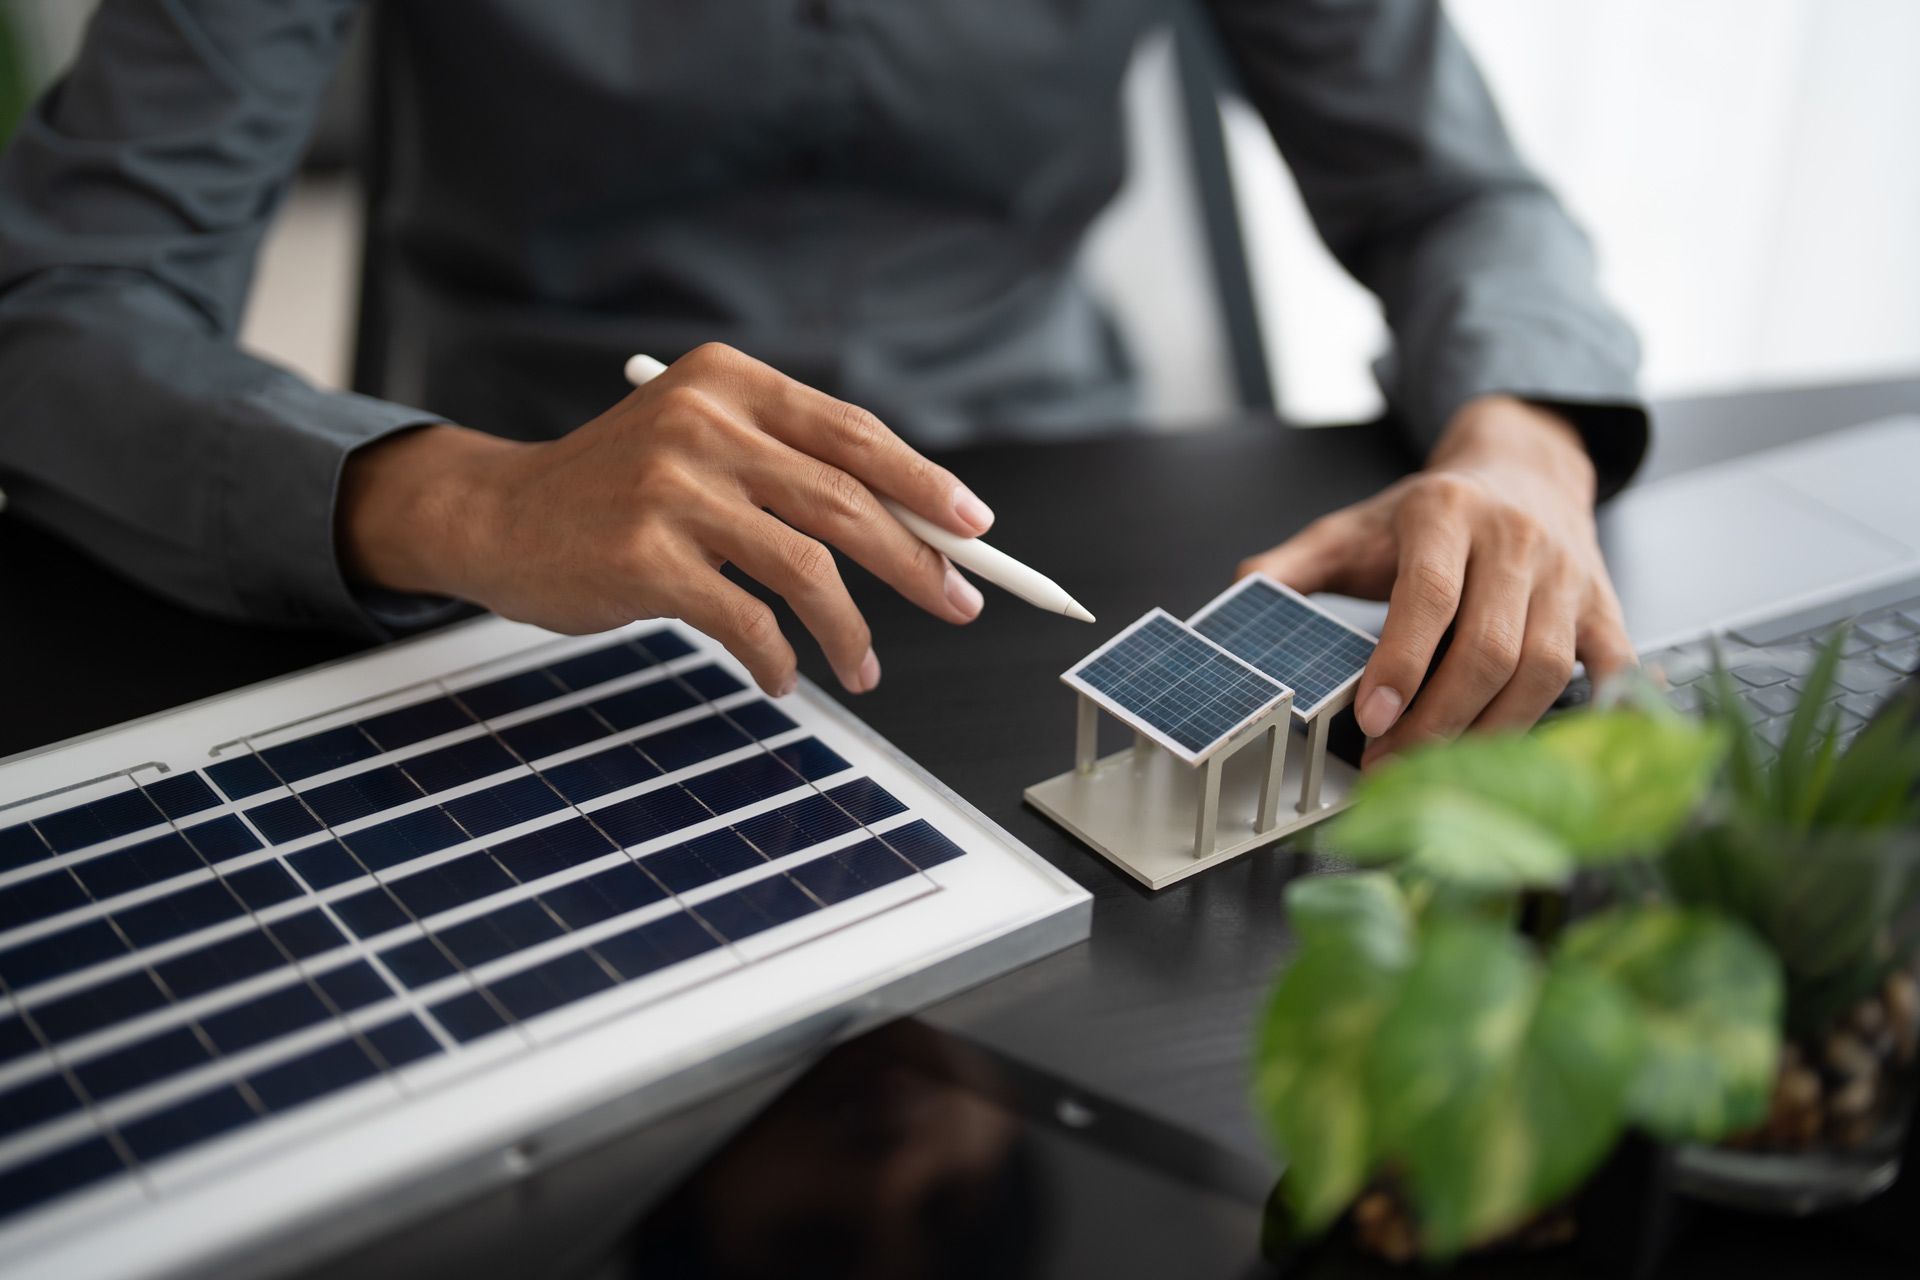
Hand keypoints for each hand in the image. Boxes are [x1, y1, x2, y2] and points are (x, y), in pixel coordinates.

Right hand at [338, 343, 990, 695]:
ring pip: (807, 568)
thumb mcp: (700, 442)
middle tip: (959, 603)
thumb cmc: (617, 488)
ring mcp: (670, 489)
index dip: (924, 483)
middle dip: (917, 562)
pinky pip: (747, 621)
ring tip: (866, 668)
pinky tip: (783, 677)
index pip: (852, 432)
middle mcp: (703, 423)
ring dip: (852, 630)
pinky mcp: (643, 558)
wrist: (499, 515)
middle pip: (846, 500)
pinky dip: (780, 659)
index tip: (975, 527)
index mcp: (728, 382)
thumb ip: (789, 467)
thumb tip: (916, 531)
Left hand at [1235, 396, 1634, 764]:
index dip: (1402, 664)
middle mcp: (1515, 541)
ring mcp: (1568, 576)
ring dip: (1491, 732)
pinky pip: (1611, 668)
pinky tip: (1553, 756)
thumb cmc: (1431, 514)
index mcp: (1445, 514)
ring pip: (1543, 670)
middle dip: (1438, 721)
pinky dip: (1593, 715)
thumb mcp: (1356, 525)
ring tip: (1441, 769)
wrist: (1523, 470)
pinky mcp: (1604, 607)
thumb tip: (1238, 596)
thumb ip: (1295, 564)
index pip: (1428, 596)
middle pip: (1488, 648)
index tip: (1371, 720)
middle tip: (1391, 767)